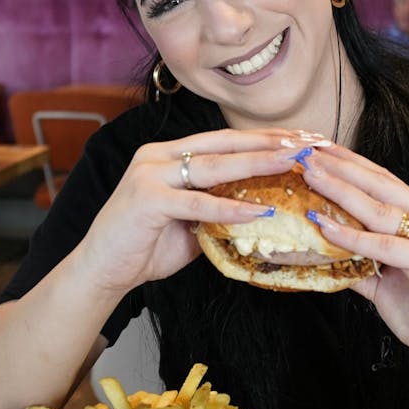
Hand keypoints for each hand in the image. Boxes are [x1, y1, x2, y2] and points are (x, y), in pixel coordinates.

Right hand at [69, 129, 312, 297]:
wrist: (101, 270)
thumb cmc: (145, 246)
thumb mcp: (189, 222)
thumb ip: (217, 209)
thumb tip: (261, 209)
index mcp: (169, 154)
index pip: (225, 139)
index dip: (264, 138)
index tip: (300, 139)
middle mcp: (159, 156)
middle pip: (224, 143)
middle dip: (269, 143)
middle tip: (307, 143)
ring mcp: (150, 174)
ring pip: (213, 166)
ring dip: (256, 163)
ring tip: (291, 164)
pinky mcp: (147, 199)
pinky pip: (198, 202)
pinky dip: (230, 207)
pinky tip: (260, 208)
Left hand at [298, 145, 408, 381]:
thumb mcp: (389, 287)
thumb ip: (363, 266)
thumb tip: (326, 256)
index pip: (387, 183)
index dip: (353, 165)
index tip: (322, 151)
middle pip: (383, 185)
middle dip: (343, 167)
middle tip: (308, 152)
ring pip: (382, 208)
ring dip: (342, 190)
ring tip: (311, 176)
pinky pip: (385, 244)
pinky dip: (353, 235)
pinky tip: (325, 224)